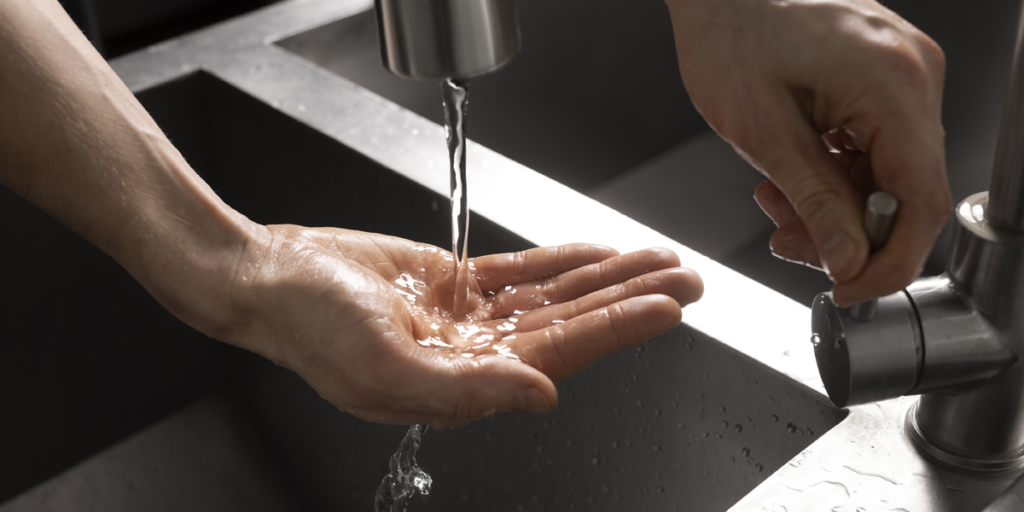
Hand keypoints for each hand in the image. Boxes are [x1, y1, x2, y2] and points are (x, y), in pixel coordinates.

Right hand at [224, 226, 703, 426]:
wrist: (271, 279)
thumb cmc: (311, 330)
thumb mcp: (386, 367)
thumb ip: (469, 389)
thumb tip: (544, 395)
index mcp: (465, 383)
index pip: (562, 353)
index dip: (619, 328)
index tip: (668, 305)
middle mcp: (477, 354)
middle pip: (573, 323)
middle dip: (631, 299)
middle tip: (687, 279)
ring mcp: (468, 319)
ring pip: (554, 296)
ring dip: (606, 277)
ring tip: (657, 259)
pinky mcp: (453, 284)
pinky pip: (520, 272)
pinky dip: (560, 262)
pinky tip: (594, 253)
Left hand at [666, 0, 950, 304]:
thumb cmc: (728, 34)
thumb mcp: (764, 132)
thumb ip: (815, 201)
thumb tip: (849, 260)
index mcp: (893, 84)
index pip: (922, 201)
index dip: (889, 260)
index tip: (850, 288)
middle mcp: (914, 73)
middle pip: (906, 191)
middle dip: (846, 231)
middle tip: (789, 241)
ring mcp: (903, 71)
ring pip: (888, 172)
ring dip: (833, 204)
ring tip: (775, 201)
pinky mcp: (883, 74)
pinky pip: (875, 143)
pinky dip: (835, 172)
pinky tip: (790, 175)